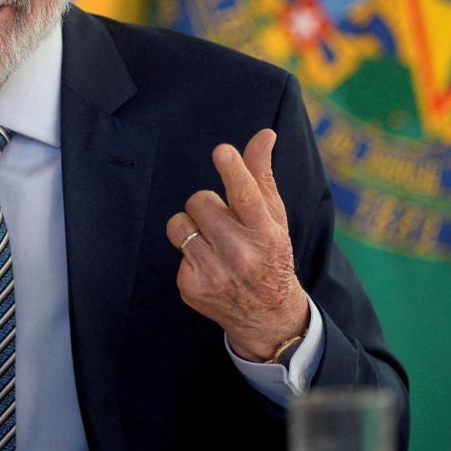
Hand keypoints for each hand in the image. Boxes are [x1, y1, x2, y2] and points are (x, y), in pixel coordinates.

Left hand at [166, 128, 309, 361]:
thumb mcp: (274, 217)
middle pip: (200, 202)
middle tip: (223, 221)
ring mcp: (214, 273)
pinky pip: (176, 250)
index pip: (247, 195)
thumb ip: (262, 174)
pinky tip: (209, 266)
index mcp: (265, 232)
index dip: (233, 170)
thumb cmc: (270, 254)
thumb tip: (264, 134)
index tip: (222, 151)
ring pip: (179, 224)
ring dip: (192, 226)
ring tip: (212, 240)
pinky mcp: (191, 287)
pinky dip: (189, 254)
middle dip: (207, 206)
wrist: (268, 316)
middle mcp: (241, 254)